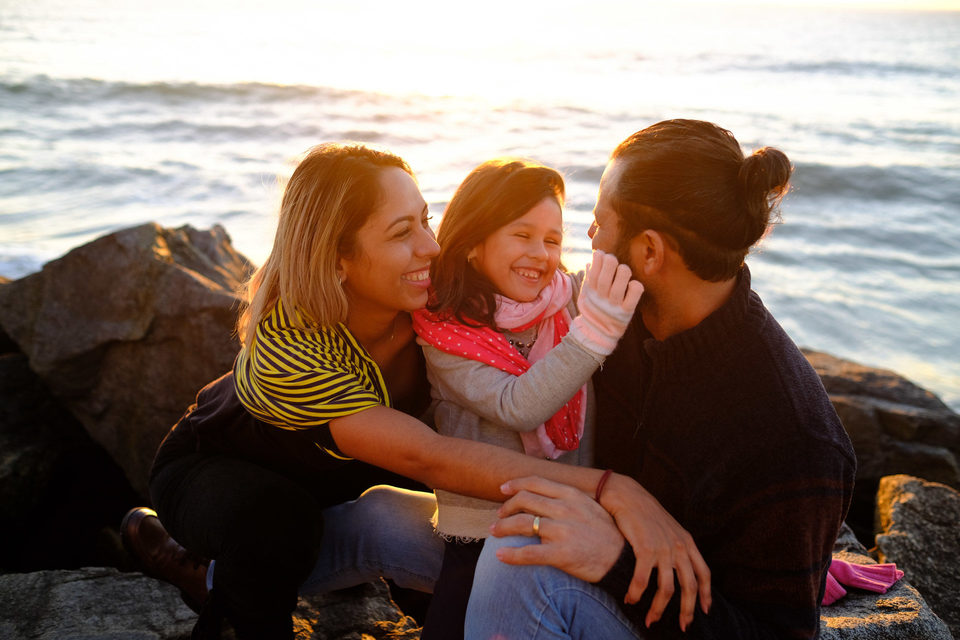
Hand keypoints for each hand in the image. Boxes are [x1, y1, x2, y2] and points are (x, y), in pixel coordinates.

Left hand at [491, 476, 624, 582]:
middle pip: (524, 500)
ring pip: (521, 524)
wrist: (621, 560)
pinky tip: (501, 555)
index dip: (515, 484)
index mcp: (571, 495)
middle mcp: (565, 509)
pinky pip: (528, 553)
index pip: (535, 483)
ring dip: (502, 527)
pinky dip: (510, 554)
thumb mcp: (590, 507)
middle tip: (499, 515)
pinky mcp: (561, 554)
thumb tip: (546, 497)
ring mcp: (562, 531)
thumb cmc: (605, 534)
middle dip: (506, 507)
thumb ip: (568, 500)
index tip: (503, 489)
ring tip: (495, 532)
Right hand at [570, 250, 643, 355]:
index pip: (593, 272)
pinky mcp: (626, 312)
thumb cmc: (593, 309)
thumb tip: (591, 260)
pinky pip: (633, 296)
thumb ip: (588, 278)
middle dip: (610, 262)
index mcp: (591, 292)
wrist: (596, 333)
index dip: (598, 259)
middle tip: (613, 259)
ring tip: (623, 270)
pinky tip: (633, 284)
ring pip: (620, 283)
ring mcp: (614, 305)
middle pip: (606, 276)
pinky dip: (635, 287)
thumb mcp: (586, 294)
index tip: (601, 253)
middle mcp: (602, 298)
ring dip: (623, 272)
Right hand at [599, 472, 711, 630]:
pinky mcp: (644, 549)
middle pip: (690, 587)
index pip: (704, 573)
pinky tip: (630, 600)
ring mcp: (663, 549)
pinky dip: (636, 594)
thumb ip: (676, 546)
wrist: (627, 495)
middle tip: (683, 626)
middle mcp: (679, 547)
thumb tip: (675, 566)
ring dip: (658, 609)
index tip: (704, 610)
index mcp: (687, 542)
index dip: (706, 594)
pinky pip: (642, 580)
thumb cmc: (645, 513)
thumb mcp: (669, 528)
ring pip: (667, 589)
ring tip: (650, 620)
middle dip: (687, 611)